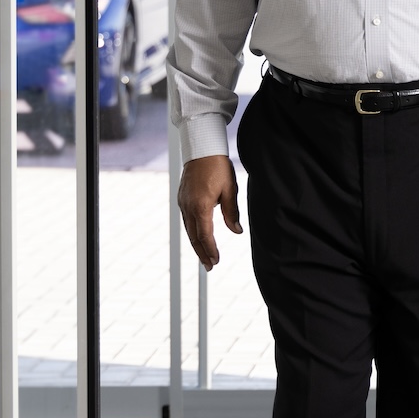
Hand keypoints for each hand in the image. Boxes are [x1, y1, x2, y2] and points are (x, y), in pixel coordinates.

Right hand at [178, 154, 241, 270]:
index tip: (216, 261)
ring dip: (197, 244)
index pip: (205, 235)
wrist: (202, 150)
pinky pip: (186, 220)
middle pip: (194, 237)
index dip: (211, 250)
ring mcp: (183, 203)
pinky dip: (193, 232)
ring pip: (189, 230)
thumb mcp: (230, 189)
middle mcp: (188, 207)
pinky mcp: (182, 199)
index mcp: (201, 207)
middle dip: (202, 253)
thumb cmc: (218, 167)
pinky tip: (198, 237)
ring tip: (205, 256)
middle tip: (209, 267)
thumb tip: (236, 231)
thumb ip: (232, 212)